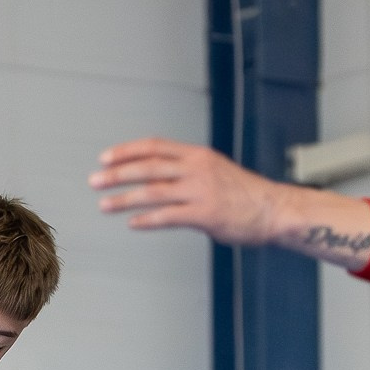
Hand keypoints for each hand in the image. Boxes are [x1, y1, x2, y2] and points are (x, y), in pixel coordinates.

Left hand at [91, 139, 280, 243]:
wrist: (274, 210)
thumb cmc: (244, 194)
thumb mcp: (214, 171)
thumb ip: (186, 172)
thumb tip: (157, 179)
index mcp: (197, 155)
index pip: (154, 146)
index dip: (127, 151)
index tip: (105, 158)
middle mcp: (196, 169)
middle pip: (148, 167)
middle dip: (117, 174)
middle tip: (95, 181)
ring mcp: (200, 191)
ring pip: (153, 191)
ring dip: (125, 198)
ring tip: (104, 205)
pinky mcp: (205, 214)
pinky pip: (168, 216)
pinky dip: (147, 220)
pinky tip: (132, 223)